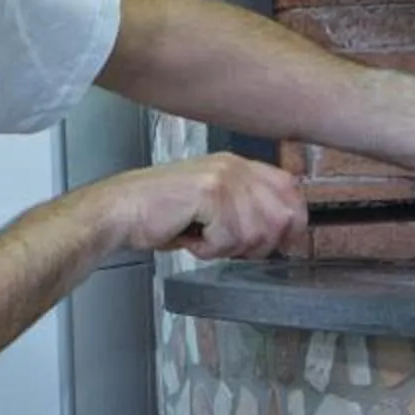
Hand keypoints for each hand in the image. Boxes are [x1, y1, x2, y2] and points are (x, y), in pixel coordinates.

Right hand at [105, 154, 306, 259]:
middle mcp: (235, 166)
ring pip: (256, 233)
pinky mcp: (209, 193)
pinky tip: (190, 238)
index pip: (290, 188)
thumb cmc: (161, 213)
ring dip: (228, 249)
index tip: (283, 243)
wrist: (120, 211)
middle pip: (282, 216)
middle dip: (259, 244)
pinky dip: (209, 250)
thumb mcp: (212, 206)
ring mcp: (224, 178)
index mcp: (239, 165)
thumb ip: (247, 210)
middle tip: (228, 246)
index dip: (294, 221)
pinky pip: (228, 238)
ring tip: (202, 239)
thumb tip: (283, 234)